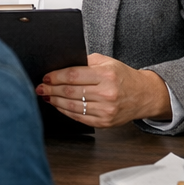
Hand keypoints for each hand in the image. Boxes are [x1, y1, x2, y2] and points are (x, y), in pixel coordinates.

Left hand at [37, 53, 172, 127]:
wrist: (144, 95)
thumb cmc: (123, 76)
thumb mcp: (106, 62)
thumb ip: (85, 62)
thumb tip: (60, 65)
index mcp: (106, 75)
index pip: (73, 75)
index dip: (55, 77)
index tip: (45, 77)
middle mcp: (107, 93)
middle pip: (70, 92)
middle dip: (50, 89)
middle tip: (40, 87)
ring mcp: (106, 110)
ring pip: (72, 106)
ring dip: (55, 101)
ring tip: (46, 96)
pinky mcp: (105, 122)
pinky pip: (79, 117)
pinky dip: (65, 111)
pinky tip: (58, 106)